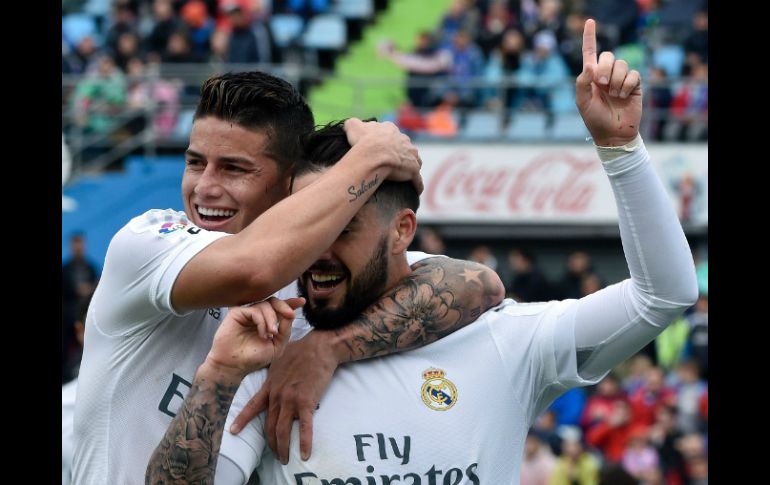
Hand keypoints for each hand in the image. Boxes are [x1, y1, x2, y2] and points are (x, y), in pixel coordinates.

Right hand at [205, 297, 303, 377]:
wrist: (234, 366)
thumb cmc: (254, 358)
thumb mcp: (277, 346)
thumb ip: (285, 330)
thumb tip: (290, 314)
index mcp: (268, 322)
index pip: (280, 309)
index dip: (291, 303)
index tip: (302, 301)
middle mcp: (258, 316)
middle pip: (274, 302)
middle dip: (285, 306)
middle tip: (291, 315)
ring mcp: (247, 313)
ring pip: (266, 305)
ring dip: (272, 319)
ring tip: (271, 334)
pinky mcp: (237, 313)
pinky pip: (255, 310)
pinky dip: (262, 321)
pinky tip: (262, 333)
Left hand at [230, 330, 338, 463]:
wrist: (319, 347)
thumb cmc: (302, 350)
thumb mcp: (280, 360)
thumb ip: (274, 373)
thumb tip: (273, 377)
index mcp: (270, 385)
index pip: (253, 406)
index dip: (242, 420)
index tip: (233, 432)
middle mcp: (277, 395)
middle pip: (269, 425)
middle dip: (270, 443)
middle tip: (274, 454)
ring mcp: (290, 399)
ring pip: (282, 430)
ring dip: (282, 447)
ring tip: (284, 459)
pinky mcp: (306, 402)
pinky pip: (304, 427)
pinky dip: (304, 443)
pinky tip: (304, 454)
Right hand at [343, 118, 423, 193]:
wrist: (374, 155)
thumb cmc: (363, 141)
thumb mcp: (353, 127)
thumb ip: (352, 124)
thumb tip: (349, 125)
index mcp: (390, 130)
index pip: (391, 134)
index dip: (387, 142)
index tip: (381, 149)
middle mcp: (404, 140)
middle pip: (404, 147)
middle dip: (400, 154)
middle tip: (391, 164)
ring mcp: (411, 155)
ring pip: (413, 161)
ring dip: (410, 168)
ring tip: (403, 177)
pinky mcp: (414, 170)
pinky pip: (417, 180)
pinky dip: (416, 185)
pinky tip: (414, 191)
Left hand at [576, 19, 641, 146]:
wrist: (613, 134)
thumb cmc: (595, 119)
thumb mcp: (582, 102)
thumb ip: (582, 83)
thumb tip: (590, 65)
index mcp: (591, 77)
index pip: (590, 53)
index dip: (589, 37)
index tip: (590, 22)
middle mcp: (606, 75)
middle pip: (607, 56)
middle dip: (604, 68)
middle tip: (601, 85)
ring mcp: (620, 79)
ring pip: (622, 64)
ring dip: (616, 80)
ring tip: (613, 95)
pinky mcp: (634, 85)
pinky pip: (633, 74)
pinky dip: (627, 85)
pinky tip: (623, 96)